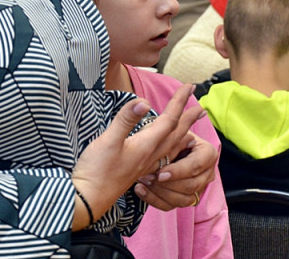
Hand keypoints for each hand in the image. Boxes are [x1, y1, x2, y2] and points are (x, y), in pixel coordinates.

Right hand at [72, 84, 199, 221]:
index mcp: (146, 145)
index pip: (169, 120)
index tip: (189, 87)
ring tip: (192, 126)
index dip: (179, 102)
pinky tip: (169, 148)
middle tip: (201, 107)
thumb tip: (144, 101)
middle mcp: (150, 155)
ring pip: (172, 146)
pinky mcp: (138, 171)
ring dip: (184, 132)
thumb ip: (126, 120)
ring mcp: (145, 165)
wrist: (87, 201)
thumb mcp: (108, 140)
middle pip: (176, 133)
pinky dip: (172, 147)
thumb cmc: (96, 170)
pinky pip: (164, 156)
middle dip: (188, 117)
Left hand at [135, 132, 217, 210]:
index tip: (159, 172)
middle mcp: (207, 173)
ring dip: (160, 193)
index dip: (178, 171)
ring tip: (143, 182)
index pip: (196, 166)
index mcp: (208, 153)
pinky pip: (171, 206)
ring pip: (183, 199)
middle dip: (167, 184)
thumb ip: (179, 125)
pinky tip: (140, 190)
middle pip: (191, 185)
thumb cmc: (167, 135)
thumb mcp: (171, 130)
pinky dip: (154, 200)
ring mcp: (198, 188)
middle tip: (147, 177)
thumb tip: (197, 110)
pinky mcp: (186, 199)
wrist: (161, 148)